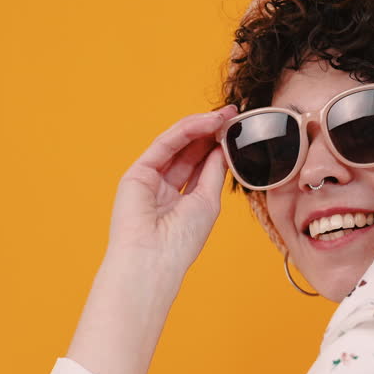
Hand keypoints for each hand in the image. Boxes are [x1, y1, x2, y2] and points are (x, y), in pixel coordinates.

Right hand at [107, 104, 238, 273]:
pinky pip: (164, 144)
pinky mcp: (137, 173)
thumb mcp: (207, 200)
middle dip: (211, 131)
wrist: (154, 260)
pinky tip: (206, 122)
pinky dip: (186, 131)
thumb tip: (223, 147)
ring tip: (224, 115)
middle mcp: (163, 186)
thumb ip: (212, 171)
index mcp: (181, 199)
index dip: (218, 145)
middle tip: (232, 114)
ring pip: (177, 144)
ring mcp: (149, 178)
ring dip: (201, 126)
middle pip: (189, 151)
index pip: (201, 164)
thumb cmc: (182, 240)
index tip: (237, 129)